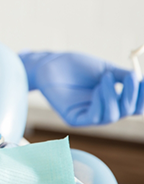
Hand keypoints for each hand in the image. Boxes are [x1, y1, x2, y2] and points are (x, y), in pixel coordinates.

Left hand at [20, 51, 143, 125]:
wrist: (50, 63)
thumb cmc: (75, 66)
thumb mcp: (104, 69)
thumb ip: (123, 77)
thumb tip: (142, 79)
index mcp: (112, 100)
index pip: (135, 106)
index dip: (142, 97)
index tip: (143, 80)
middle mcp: (103, 111)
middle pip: (127, 111)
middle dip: (131, 95)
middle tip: (130, 76)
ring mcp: (88, 116)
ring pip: (112, 115)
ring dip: (113, 96)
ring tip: (106, 78)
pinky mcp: (74, 119)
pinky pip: (94, 117)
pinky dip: (100, 103)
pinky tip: (97, 88)